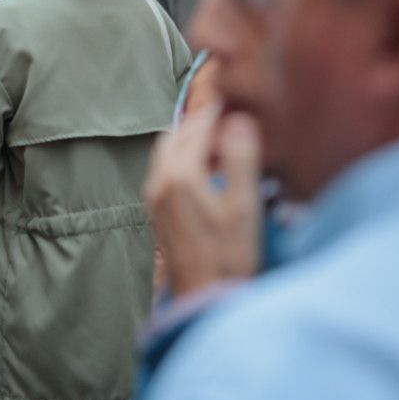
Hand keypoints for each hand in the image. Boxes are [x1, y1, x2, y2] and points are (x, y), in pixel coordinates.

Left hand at [144, 105, 261, 297]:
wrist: (205, 299)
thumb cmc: (229, 257)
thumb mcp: (244, 206)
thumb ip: (240, 159)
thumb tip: (238, 121)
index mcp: (181, 176)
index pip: (197, 128)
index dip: (217, 111)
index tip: (235, 100)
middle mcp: (160, 183)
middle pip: (176, 135)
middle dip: (201, 123)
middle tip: (229, 121)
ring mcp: (155, 199)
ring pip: (167, 152)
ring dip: (189, 141)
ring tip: (220, 146)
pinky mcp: (157, 213)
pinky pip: (165, 171)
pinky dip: (183, 160)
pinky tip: (206, 173)